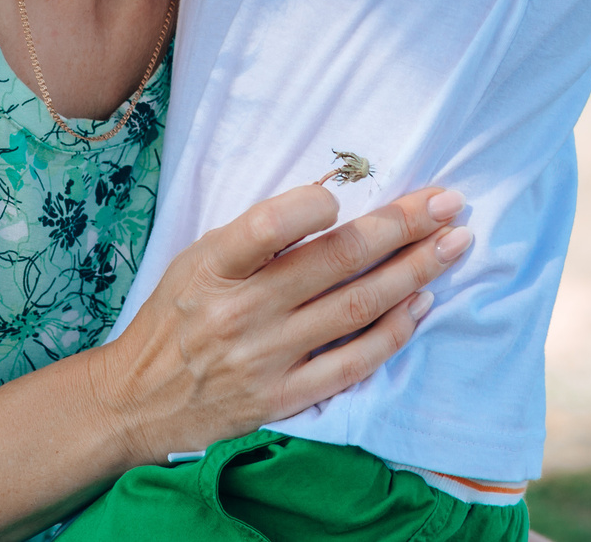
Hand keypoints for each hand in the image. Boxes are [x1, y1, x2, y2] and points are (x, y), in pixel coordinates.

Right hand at [84, 184, 471, 461]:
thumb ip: (256, 238)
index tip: (349, 191)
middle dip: (401, 226)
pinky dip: (393, 332)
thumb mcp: (198, 261)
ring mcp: (266, 358)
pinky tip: (422, 304)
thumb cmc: (176, 317)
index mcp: (214, 265)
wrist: (136, 400)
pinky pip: (352, 363)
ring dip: (414, 271)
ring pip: (357, 308)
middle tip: (448, 203)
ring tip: (454, 244)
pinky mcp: (283, 398)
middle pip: (336, 260)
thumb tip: (335, 199)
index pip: (269, 224)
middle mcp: (241, 311)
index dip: (316, 204)